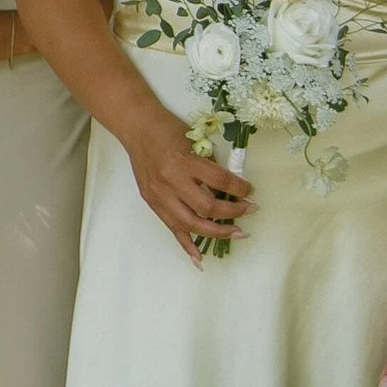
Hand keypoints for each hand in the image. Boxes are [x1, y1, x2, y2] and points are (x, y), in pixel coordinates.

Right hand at [124, 106, 251, 257]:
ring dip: (216, 232)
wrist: (136, 128)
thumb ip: (209, 167)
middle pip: (207, 207)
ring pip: (191, 224)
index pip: (220, 181)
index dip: (240, 189)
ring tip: (236, 233)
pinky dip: (186, 244)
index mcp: (184, 161)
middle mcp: (171, 181)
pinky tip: (199, 258)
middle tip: (250, 210)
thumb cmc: (167, 129)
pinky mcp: (152, 203)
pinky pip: (171, 228)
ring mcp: (160, 195)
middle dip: (233, 212)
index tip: (250, 191)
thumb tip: (228, 190)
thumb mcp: (194, 142)